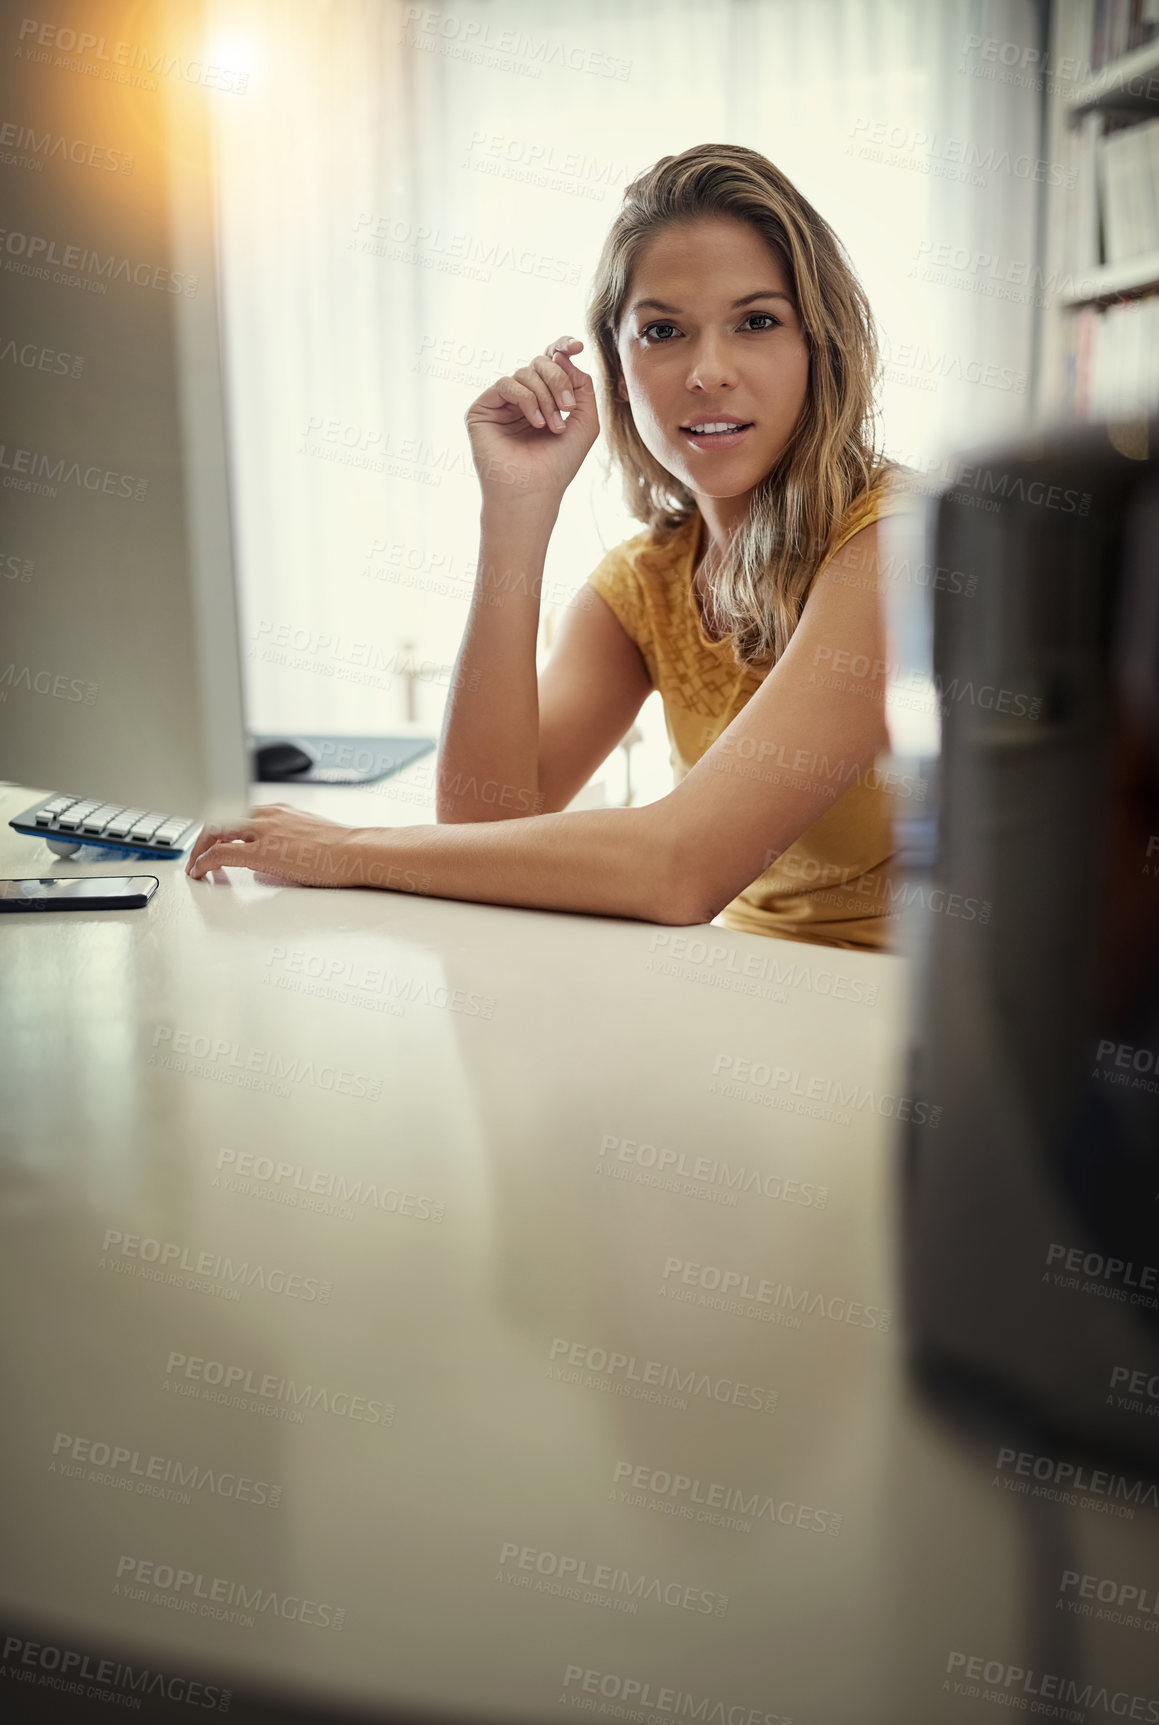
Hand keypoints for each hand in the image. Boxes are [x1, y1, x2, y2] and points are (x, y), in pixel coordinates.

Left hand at [185, 802, 359, 886]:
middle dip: (202, 838)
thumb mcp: (307, 835)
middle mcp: (267, 815)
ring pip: (215, 831)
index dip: (219, 829)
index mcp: (278, 810)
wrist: (356, 851)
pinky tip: (201, 872)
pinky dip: (204, 862)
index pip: (236, 813)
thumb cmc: (342, 848)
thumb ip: (285, 840)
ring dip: (199, 849)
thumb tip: (272, 857)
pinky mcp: (263, 851)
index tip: (212, 842)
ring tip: (195, 866)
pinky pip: (221, 853)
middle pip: (219, 818)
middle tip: (197, 855)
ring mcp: (263, 831)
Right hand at [465, 335, 599, 507]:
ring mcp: (500, 403)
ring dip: (545, 396)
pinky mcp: (482, 410)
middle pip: (540, 363)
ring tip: (553, 427)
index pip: (549, 360)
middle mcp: (520, 397)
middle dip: (559, 381)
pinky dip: (526, 399)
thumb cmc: (558, 464)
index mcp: (542, 397)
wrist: (534, 493)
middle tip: (568, 409)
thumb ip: (583, 386)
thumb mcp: (585, 422)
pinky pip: (506, 384)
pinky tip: (536, 423)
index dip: (562, 346)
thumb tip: (564, 356)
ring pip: (525, 372)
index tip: (578, 347)